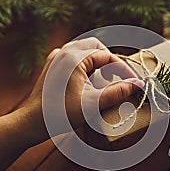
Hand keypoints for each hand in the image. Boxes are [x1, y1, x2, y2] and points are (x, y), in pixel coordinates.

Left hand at [19, 37, 142, 144]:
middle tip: (119, 78)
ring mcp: (56, 58)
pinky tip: (89, 81)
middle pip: (95, 46)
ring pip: (85, 50)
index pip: (106, 56)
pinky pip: (74, 57)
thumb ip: (117, 93)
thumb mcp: (92, 105)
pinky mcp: (52, 66)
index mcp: (73, 58)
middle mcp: (63, 52)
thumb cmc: (59, 115)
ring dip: (98, 62)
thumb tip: (137, 84)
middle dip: (110, 61)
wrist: (31, 123)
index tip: (133, 82)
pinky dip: (86, 65)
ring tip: (105, 81)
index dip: (122, 69)